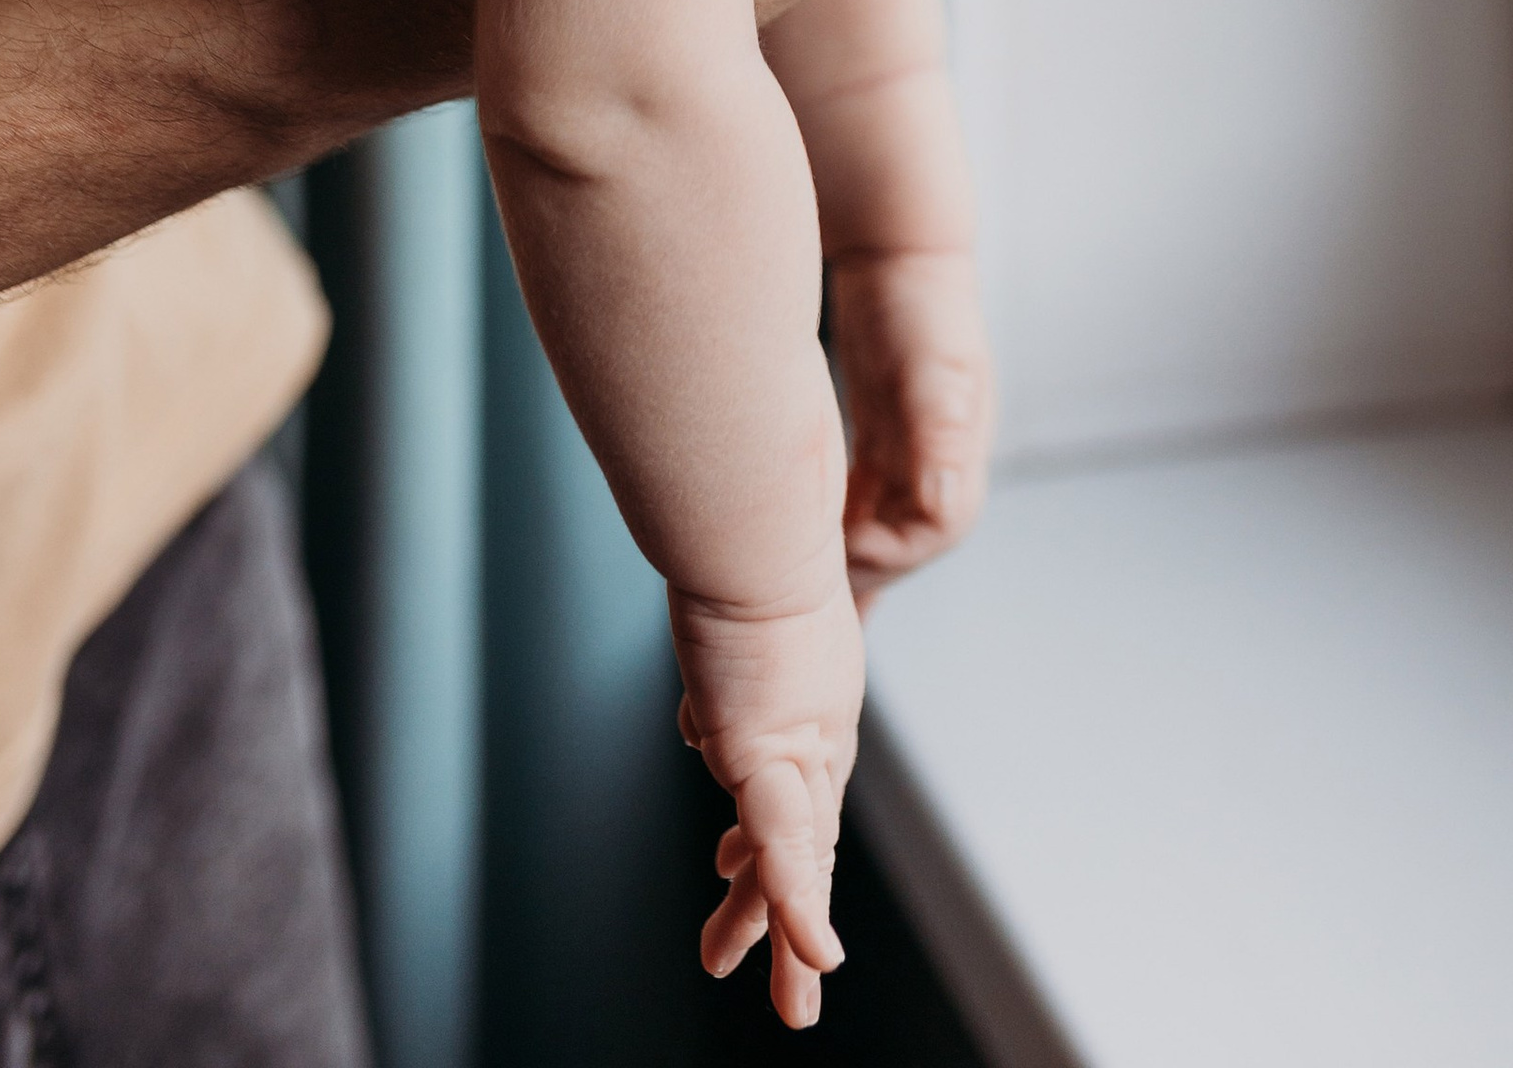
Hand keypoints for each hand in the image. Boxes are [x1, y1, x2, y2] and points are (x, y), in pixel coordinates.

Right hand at [674, 570, 863, 1029]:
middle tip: (802, 983)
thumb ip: (724, 678)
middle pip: (803, 840)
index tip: (732, 876)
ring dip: (790, 937)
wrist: (755, 513)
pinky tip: (813, 954)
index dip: (770, 845)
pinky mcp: (775, 750)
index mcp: (801, 698)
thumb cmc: (738, 534)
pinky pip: (786, 848)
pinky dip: (795, 907)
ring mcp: (797, 742)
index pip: (790, 790)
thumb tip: (699, 726)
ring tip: (796, 1000)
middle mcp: (810, 727)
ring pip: (798, 863)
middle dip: (791, 915)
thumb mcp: (727, 615)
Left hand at [831, 249, 995, 609]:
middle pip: (907, 539)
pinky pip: (864, 504)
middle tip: (811, 595)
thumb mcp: (935, 361)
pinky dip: (842, 535)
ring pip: (884, 528)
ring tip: (805, 600)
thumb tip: (943, 499)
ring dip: (852, 560)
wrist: (901, 253)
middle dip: (868, 571)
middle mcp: (938, 459)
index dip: (893, 554)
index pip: (937, 528)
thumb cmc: (921, 302)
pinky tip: (808, 556)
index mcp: (957, 450)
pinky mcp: (882, 439)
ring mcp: (910, 451)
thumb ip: (943, 425)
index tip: (840, 551)